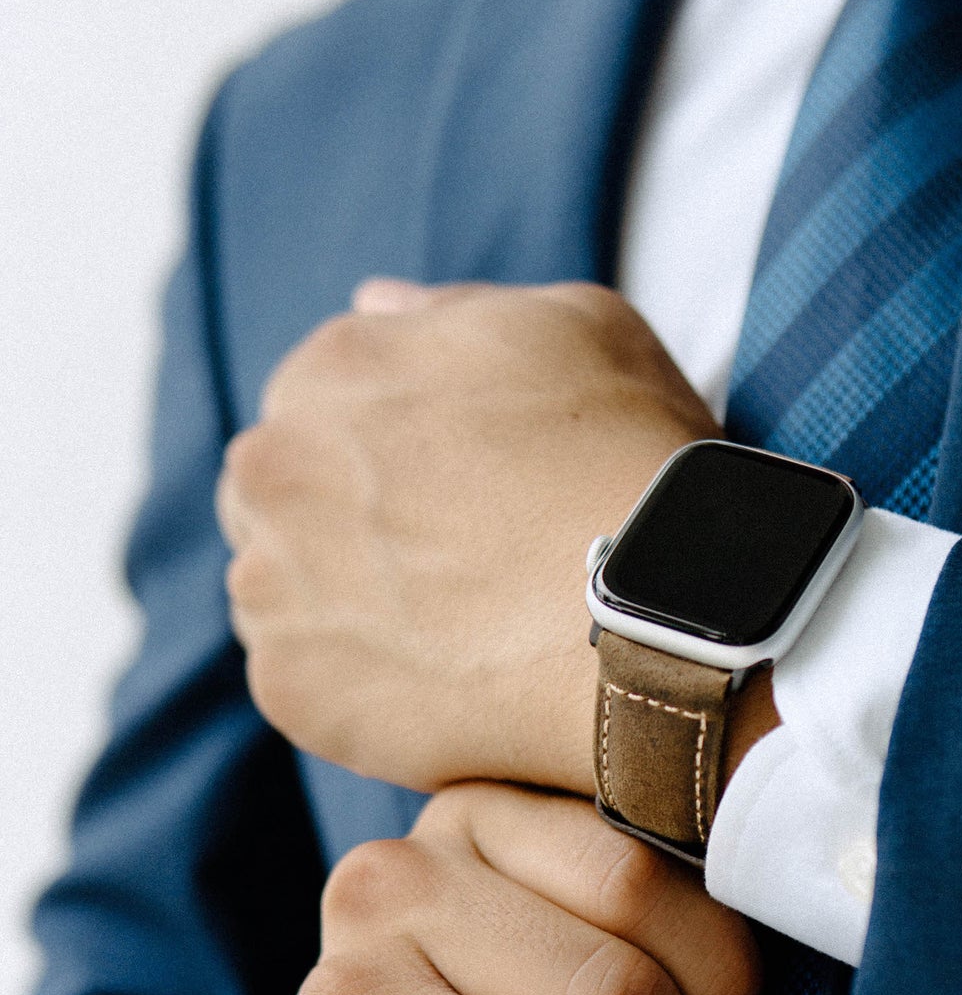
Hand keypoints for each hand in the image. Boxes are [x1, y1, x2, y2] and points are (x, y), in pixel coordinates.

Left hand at [216, 279, 717, 795]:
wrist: (658, 616)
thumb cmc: (628, 458)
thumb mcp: (572, 323)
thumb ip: (453, 309)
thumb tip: (375, 305)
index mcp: (329, 367)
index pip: (319, 403)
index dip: (391, 448)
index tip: (451, 490)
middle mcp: (272, 468)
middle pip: (280, 495)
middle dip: (343, 522)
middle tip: (448, 564)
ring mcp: (269, 585)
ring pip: (282, 590)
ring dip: (341, 604)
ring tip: (446, 633)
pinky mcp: (289, 689)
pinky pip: (303, 685)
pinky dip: (358, 688)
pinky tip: (439, 688)